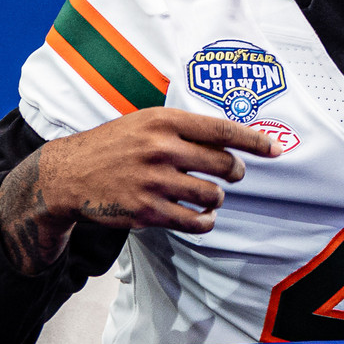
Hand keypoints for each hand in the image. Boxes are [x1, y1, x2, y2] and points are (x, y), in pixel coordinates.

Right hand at [0, 108, 279, 274]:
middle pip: (224, 164)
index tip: (275, 149)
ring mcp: (154, 181)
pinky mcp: (147, 211)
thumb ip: (182, 129)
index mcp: (163, 121)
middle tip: (232, 174)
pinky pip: (193, 221)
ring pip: (211, 195)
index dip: (253, 141)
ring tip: (209, 195)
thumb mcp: (144, 122)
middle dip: (235, 172)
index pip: (221, 129)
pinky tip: (202, 218)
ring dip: (216, 198)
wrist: (68, 174)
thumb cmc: (112, 145)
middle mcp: (161, 148)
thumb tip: (229, 141)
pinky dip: (204, 222)